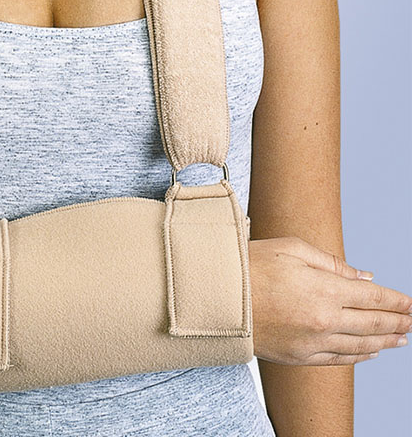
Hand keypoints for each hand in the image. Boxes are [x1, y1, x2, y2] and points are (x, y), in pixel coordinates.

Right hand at [248, 236, 411, 364]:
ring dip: (386, 340)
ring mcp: (312, 341)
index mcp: (323, 289)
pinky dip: (361, 356)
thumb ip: (331, 263)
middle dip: (399, 321)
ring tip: (403, 338)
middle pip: (373, 322)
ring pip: (362, 345)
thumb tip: (364, 277)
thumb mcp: (290, 248)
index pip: (373, 297)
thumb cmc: (249, 265)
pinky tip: (371, 351)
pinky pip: (340, 360)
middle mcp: (324, 319)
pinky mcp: (299, 356)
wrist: (216, 296)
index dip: (398, 301)